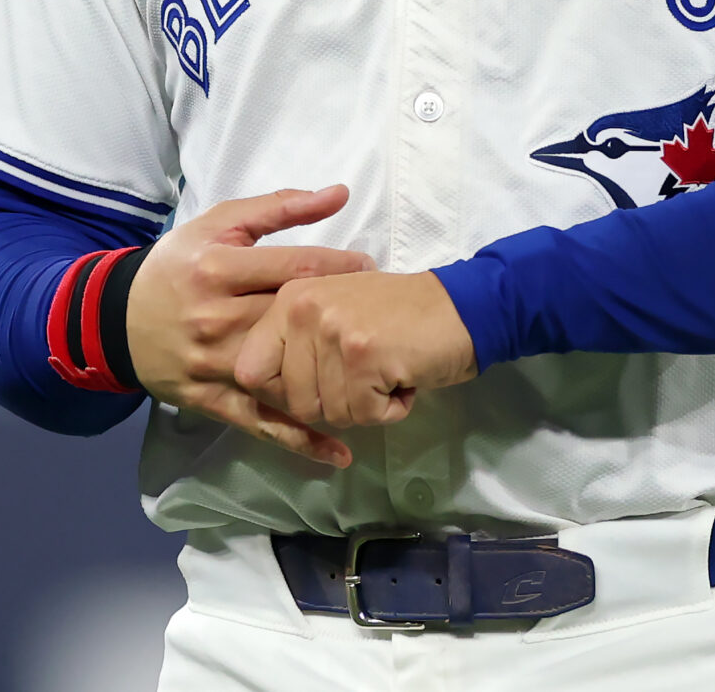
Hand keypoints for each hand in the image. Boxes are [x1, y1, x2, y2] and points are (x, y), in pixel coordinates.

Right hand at [125, 184, 374, 467]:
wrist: (115, 320)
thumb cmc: (178, 265)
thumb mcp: (219, 224)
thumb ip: (279, 207)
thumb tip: (339, 194)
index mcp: (219, 268)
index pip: (296, 267)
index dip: (341, 267)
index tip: (371, 268)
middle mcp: (216, 318)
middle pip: (294, 320)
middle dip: (342, 318)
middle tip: (379, 316)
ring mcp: (214, 364)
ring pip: (282, 374)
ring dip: (332, 379)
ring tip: (377, 375)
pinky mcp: (210, 400)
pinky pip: (261, 423)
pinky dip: (301, 440)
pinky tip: (340, 452)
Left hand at [232, 270, 478, 428]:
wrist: (464, 307)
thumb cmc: (400, 317)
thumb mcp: (334, 313)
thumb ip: (295, 343)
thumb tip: (259, 387)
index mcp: (290, 299)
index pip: (250, 370)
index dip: (282, 392)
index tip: (320, 383)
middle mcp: (304, 310)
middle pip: (294, 401)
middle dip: (334, 403)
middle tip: (366, 373)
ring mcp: (334, 332)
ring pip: (330, 412)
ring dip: (366, 405)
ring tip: (387, 369)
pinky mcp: (365, 356)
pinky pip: (365, 414)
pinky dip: (390, 408)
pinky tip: (403, 378)